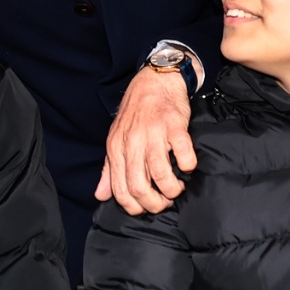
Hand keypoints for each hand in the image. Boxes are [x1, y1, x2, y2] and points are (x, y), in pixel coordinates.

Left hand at [95, 65, 197, 214]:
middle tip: (164, 202)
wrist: (155, 80)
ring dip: (173, 189)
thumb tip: (101, 195)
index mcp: (116, 148)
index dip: (135, 207)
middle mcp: (132, 142)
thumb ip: (109, 169)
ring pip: (161, 175)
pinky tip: (187, 166)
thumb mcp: (116, 139)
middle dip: (155, 203)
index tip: (147, 208)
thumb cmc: (136, 113)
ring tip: (177, 187)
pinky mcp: (174, 126)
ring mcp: (153, 133)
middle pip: (139, 187)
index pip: (121, 190)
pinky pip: (183, 155)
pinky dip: (188, 166)